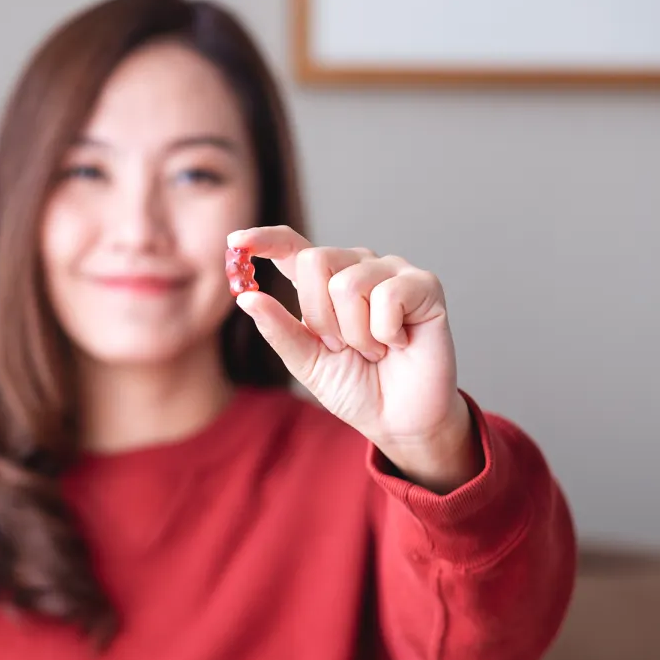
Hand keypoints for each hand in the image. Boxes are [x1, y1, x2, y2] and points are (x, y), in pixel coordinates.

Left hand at [229, 226, 478, 493]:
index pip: (291, 246)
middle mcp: (357, 266)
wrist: (398, 420)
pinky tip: (399, 343)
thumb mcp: (306, 361)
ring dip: (355, 333)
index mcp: (324, 282)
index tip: (234, 242)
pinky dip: (385, 332)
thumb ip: (278, 329)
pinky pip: (387, 296)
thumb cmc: (355, 386)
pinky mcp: (424, 285)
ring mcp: (392, 271)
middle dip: (319, 316)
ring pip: (348, 282)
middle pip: (314, 261)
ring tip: (373, 349)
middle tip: (341, 346)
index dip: (263, 239)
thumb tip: (246, 298)